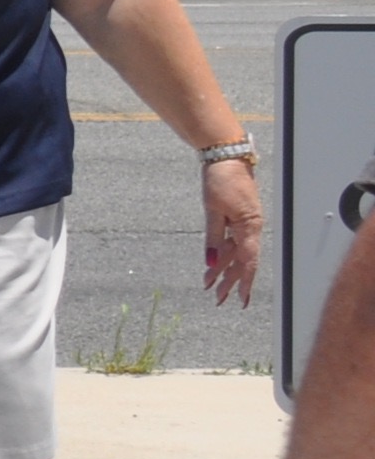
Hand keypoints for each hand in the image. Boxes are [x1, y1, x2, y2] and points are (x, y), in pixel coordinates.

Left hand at [202, 153, 263, 306]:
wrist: (226, 158)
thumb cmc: (222, 179)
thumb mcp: (213, 210)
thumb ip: (213, 237)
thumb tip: (210, 261)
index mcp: (249, 227)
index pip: (248, 261)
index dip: (245, 282)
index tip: (241, 299)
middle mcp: (250, 228)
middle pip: (241, 261)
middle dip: (229, 281)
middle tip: (218, 299)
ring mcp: (244, 223)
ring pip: (234, 252)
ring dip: (222, 268)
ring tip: (208, 284)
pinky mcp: (237, 218)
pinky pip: (231, 241)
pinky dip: (221, 253)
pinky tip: (212, 264)